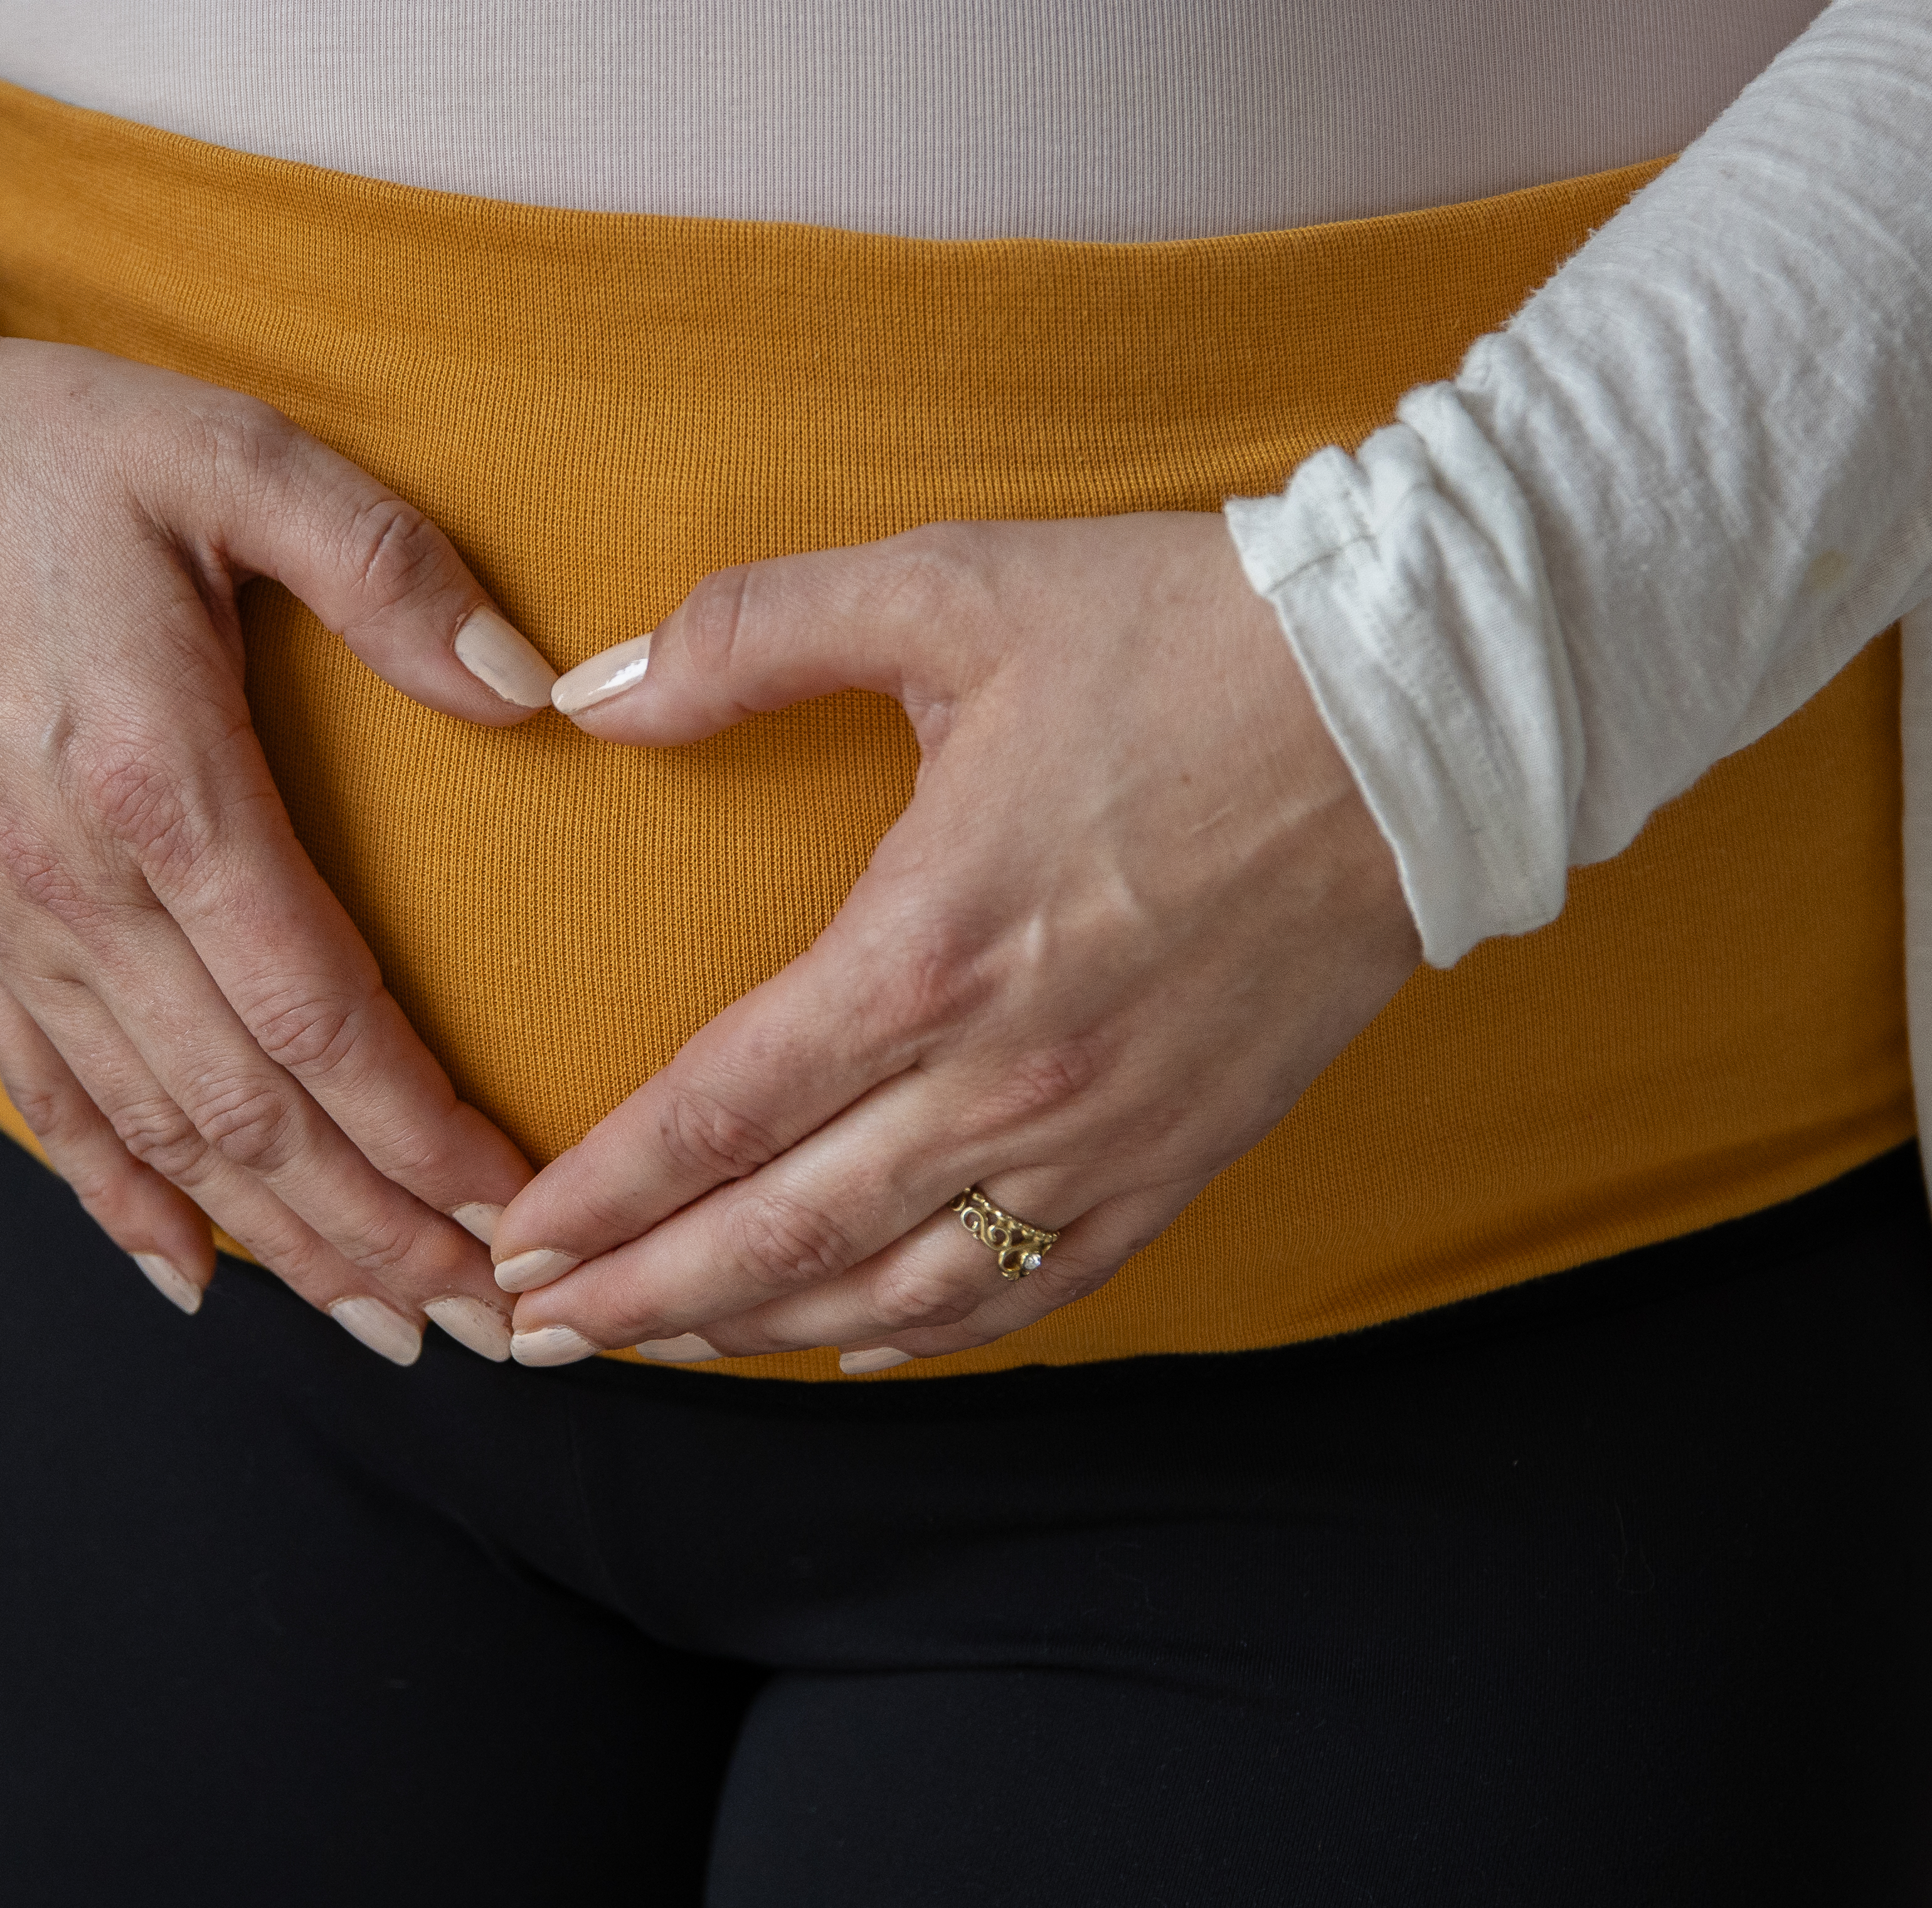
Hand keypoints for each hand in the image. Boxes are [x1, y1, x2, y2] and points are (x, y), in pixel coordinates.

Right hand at [0, 320, 555, 1360]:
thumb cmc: (42, 451)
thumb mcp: (228, 450)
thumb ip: (383, 563)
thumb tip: (529, 687)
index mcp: (158, 780)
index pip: (315, 1010)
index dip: (423, 1132)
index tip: (523, 1208)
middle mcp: (78, 888)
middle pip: (247, 1111)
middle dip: (380, 1233)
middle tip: (503, 1321)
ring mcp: (12, 924)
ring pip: (159, 1133)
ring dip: (283, 1244)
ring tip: (396, 1327)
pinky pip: (50, 1097)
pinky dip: (122, 1199)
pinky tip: (195, 1276)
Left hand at [487, 513, 1420, 1369]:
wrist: (1420, 703)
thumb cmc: (1186, 633)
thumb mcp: (953, 585)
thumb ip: (752, 632)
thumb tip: (586, 693)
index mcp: (927, 947)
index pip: (713, 1114)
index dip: (598, 1195)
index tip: (511, 1239)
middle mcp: (1007, 1075)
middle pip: (781, 1236)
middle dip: (643, 1299)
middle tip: (540, 1334)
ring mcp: (1103, 1132)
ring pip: (898, 1289)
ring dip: (764, 1331)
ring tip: (664, 1345)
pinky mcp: (1187, 1152)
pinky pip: (1037, 1287)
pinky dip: (931, 1334)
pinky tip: (859, 1340)